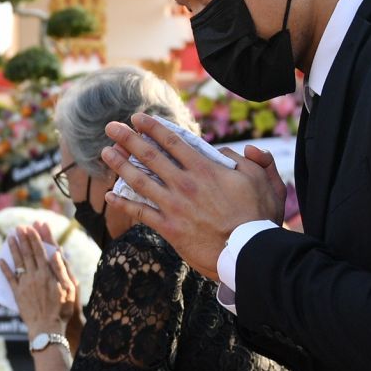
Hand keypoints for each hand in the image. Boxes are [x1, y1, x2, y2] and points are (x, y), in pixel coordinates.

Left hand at [0, 224, 78, 337]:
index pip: (40, 251)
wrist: (47, 328)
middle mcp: (35, 276)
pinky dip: (4, 269)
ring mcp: (25, 285)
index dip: (35, 238)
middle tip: (18, 227)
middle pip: (28, 254)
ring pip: (18, 263)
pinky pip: (9, 279)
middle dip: (23, 239)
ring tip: (9, 237)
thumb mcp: (69, 288)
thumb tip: (56, 252)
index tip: (31, 227)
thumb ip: (61, 269)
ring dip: (13, 249)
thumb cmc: (62, 309)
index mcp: (48, 273)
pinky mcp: (17, 294)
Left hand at [100, 112, 286, 280]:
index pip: (173, 141)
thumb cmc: (259, 216)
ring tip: (106, 152)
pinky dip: (123, 204)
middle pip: (150, 156)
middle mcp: (185, 184)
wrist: (248, 253)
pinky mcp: (169, 228)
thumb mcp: (264, 181)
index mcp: (205, 169)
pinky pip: (141, 213)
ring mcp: (174, 206)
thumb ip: (255, 159)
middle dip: (128, 139)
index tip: (137, 118)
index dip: (153, 127)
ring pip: (139, 181)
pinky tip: (109, 196)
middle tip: (111, 127)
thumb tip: (241, 149)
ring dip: (120, 165)